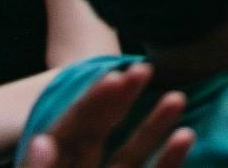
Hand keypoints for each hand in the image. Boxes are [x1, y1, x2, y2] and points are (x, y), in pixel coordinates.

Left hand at [20, 63, 191, 167]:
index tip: (114, 77)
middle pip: (99, 133)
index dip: (90, 104)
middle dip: (121, 101)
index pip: (67, 131)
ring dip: (154, 126)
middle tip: (143, 68)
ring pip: (130, 154)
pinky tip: (185, 136)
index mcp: (51, 167)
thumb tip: (42, 140)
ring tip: (177, 97)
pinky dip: (169, 160)